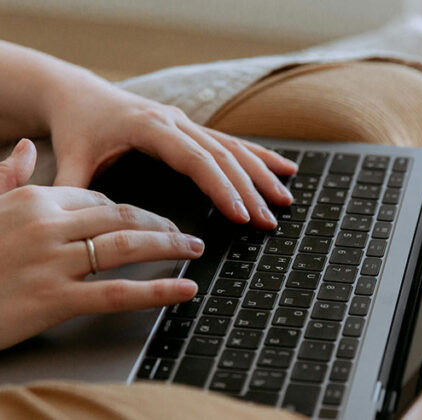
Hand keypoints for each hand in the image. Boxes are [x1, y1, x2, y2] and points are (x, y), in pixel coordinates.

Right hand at [0, 139, 203, 349]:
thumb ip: (6, 176)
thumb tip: (27, 146)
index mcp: (33, 199)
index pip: (99, 199)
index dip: (132, 212)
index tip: (151, 222)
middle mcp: (46, 224)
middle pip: (123, 217)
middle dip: (162, 225)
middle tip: (187, 234)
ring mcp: (51, 261)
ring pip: (126, 247)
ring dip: (169, 247)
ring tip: (194, 250)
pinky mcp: (53, 298)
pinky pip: (117, 292)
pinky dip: (157, 291)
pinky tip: (184, 289)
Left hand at [47, 78, 296, 228]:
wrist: (81, 96)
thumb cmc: (77, 126)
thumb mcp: (69, 158)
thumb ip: (73, 189)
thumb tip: (77, 228)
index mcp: (149, 127)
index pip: (195, 160)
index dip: (221, 187)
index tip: (241, 214)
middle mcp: (174, 121)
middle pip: (222, 155)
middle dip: (250, 188)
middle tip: (269, 219)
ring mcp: (187, 123)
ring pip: (233, 147)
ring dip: (262, 173)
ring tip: (285, 198)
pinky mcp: (193, 129)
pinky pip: (232, 142)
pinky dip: (259, 156)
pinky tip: (284, 168)